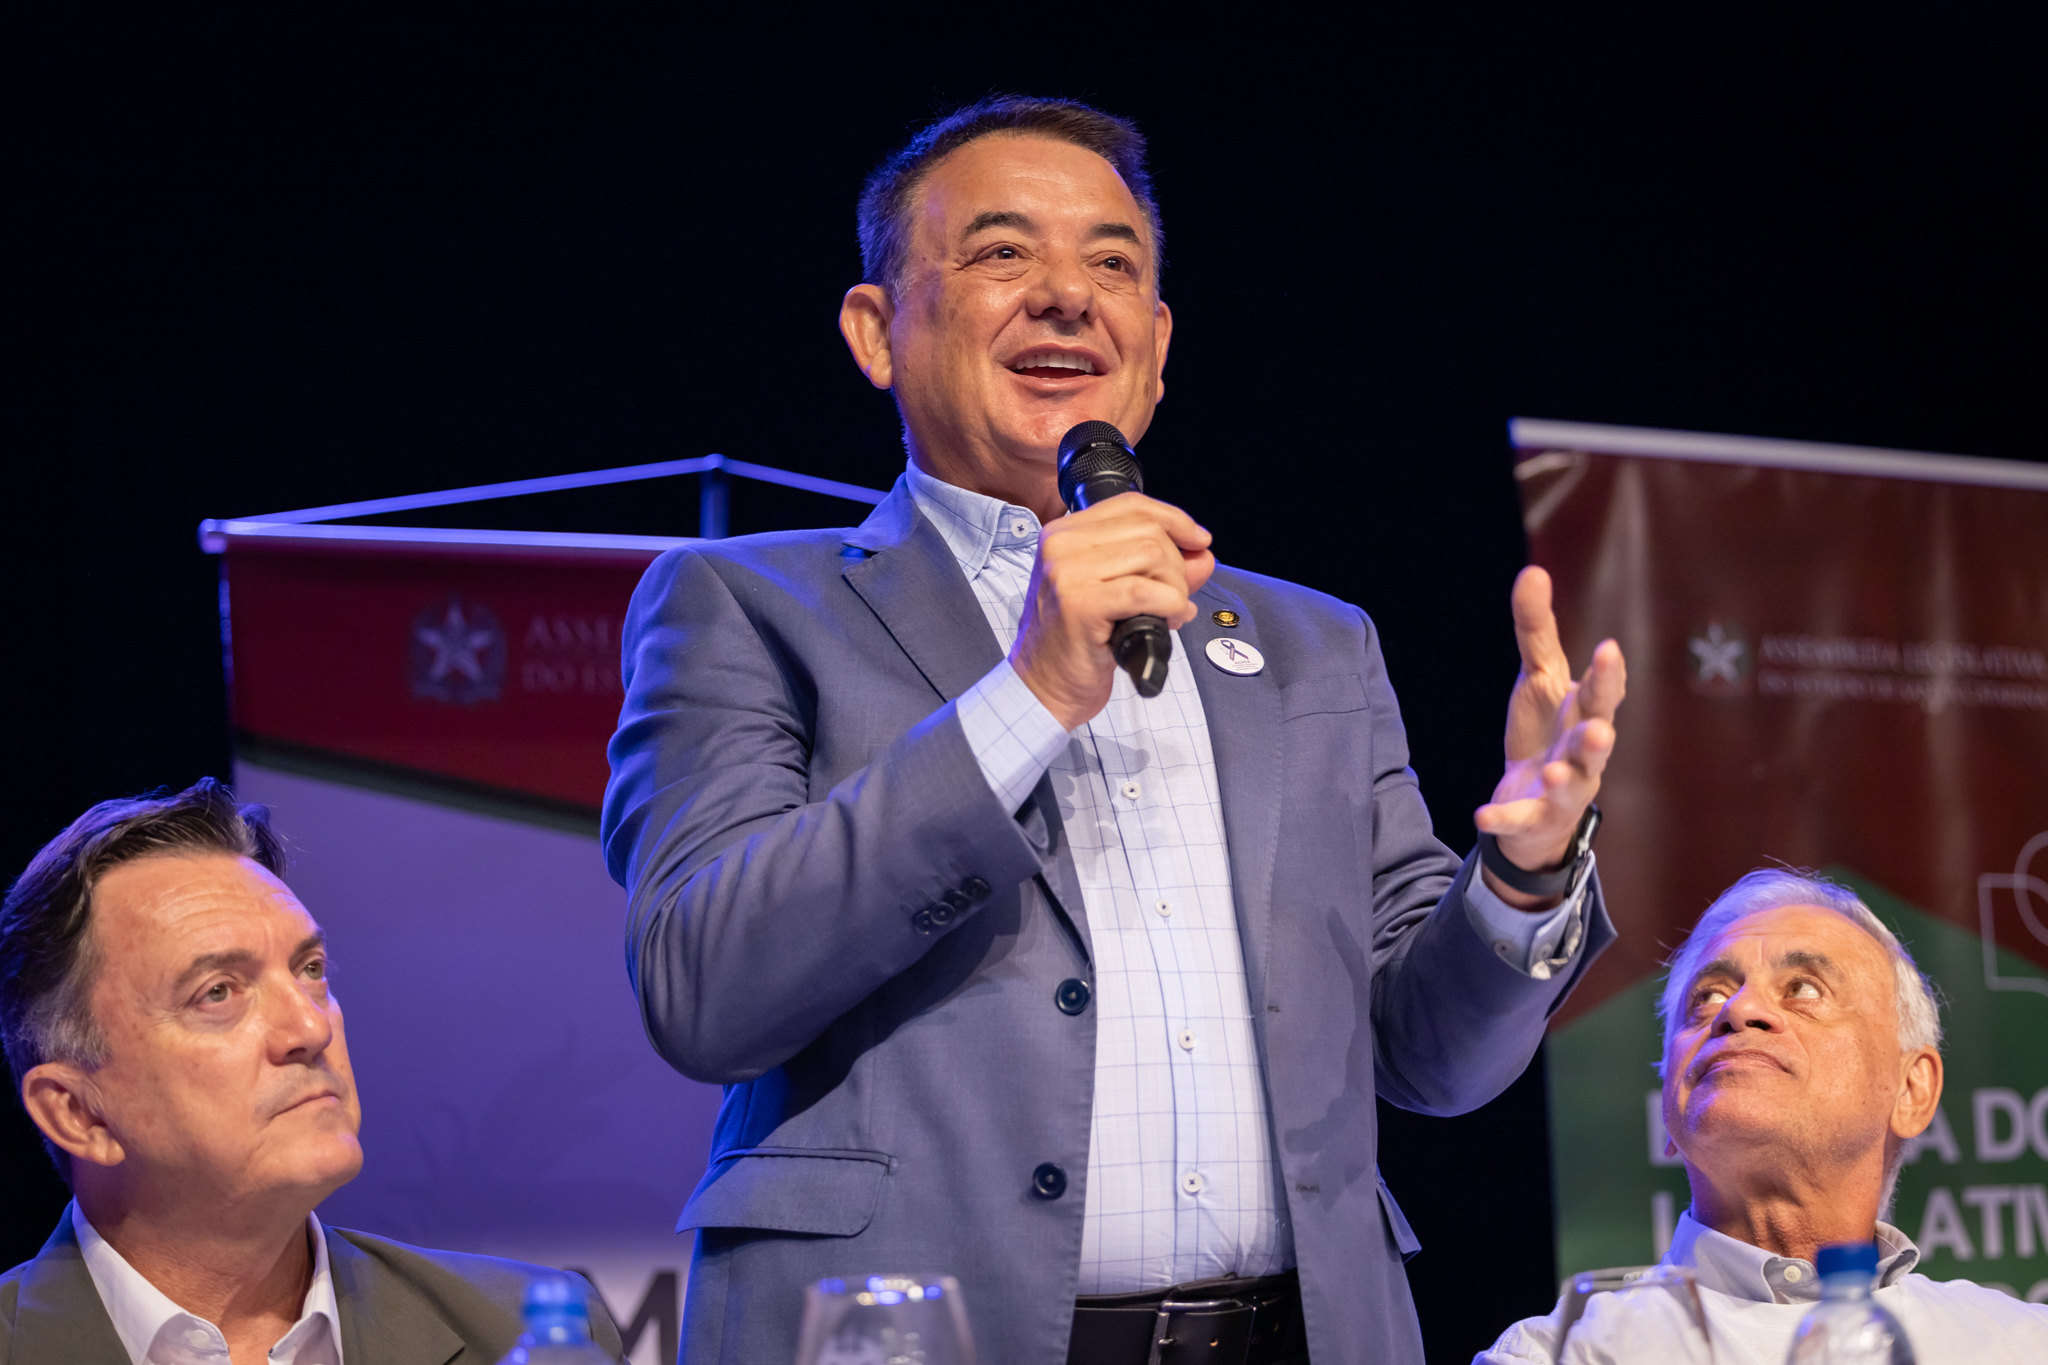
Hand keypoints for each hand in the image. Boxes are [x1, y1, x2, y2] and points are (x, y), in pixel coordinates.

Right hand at [1012, 493, 1214, 728]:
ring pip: (1152, 555)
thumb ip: (1163, 569)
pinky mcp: (1080, 603)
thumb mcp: (1119, 593)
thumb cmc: (1075, 643)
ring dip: (1174, 589)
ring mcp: (1066, 572)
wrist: (1042, 687)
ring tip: (1166, 614)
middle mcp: (1060, 545)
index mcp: (1063, 533)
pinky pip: (1146, 591)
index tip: (1198, 541)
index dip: (1175, 520)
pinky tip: (1168, 621)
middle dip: (1177, 566)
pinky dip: (1170, 605)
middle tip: (1173, 599)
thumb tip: (1203, 553)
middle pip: (1148, 530)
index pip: (1131, 505)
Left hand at [1475, 566, 1625, 908]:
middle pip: (1597, 739)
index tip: (1608, 650)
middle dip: (1599, 730)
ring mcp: (1564, 789)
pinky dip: (1503, 818)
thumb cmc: (1546, 731)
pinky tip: (1480, 815)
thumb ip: (1536, 630)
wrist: (1535, 803)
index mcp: (1586, 713)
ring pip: (1572, 785)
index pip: (1603, 693)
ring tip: (1556, 773)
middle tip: (1600, 724)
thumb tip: (1533, 571)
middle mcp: (1584, 752)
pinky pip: (1520, 820)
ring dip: (1566, 778)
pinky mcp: (1533, 818)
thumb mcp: (1538, 678)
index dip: (1608, 675)